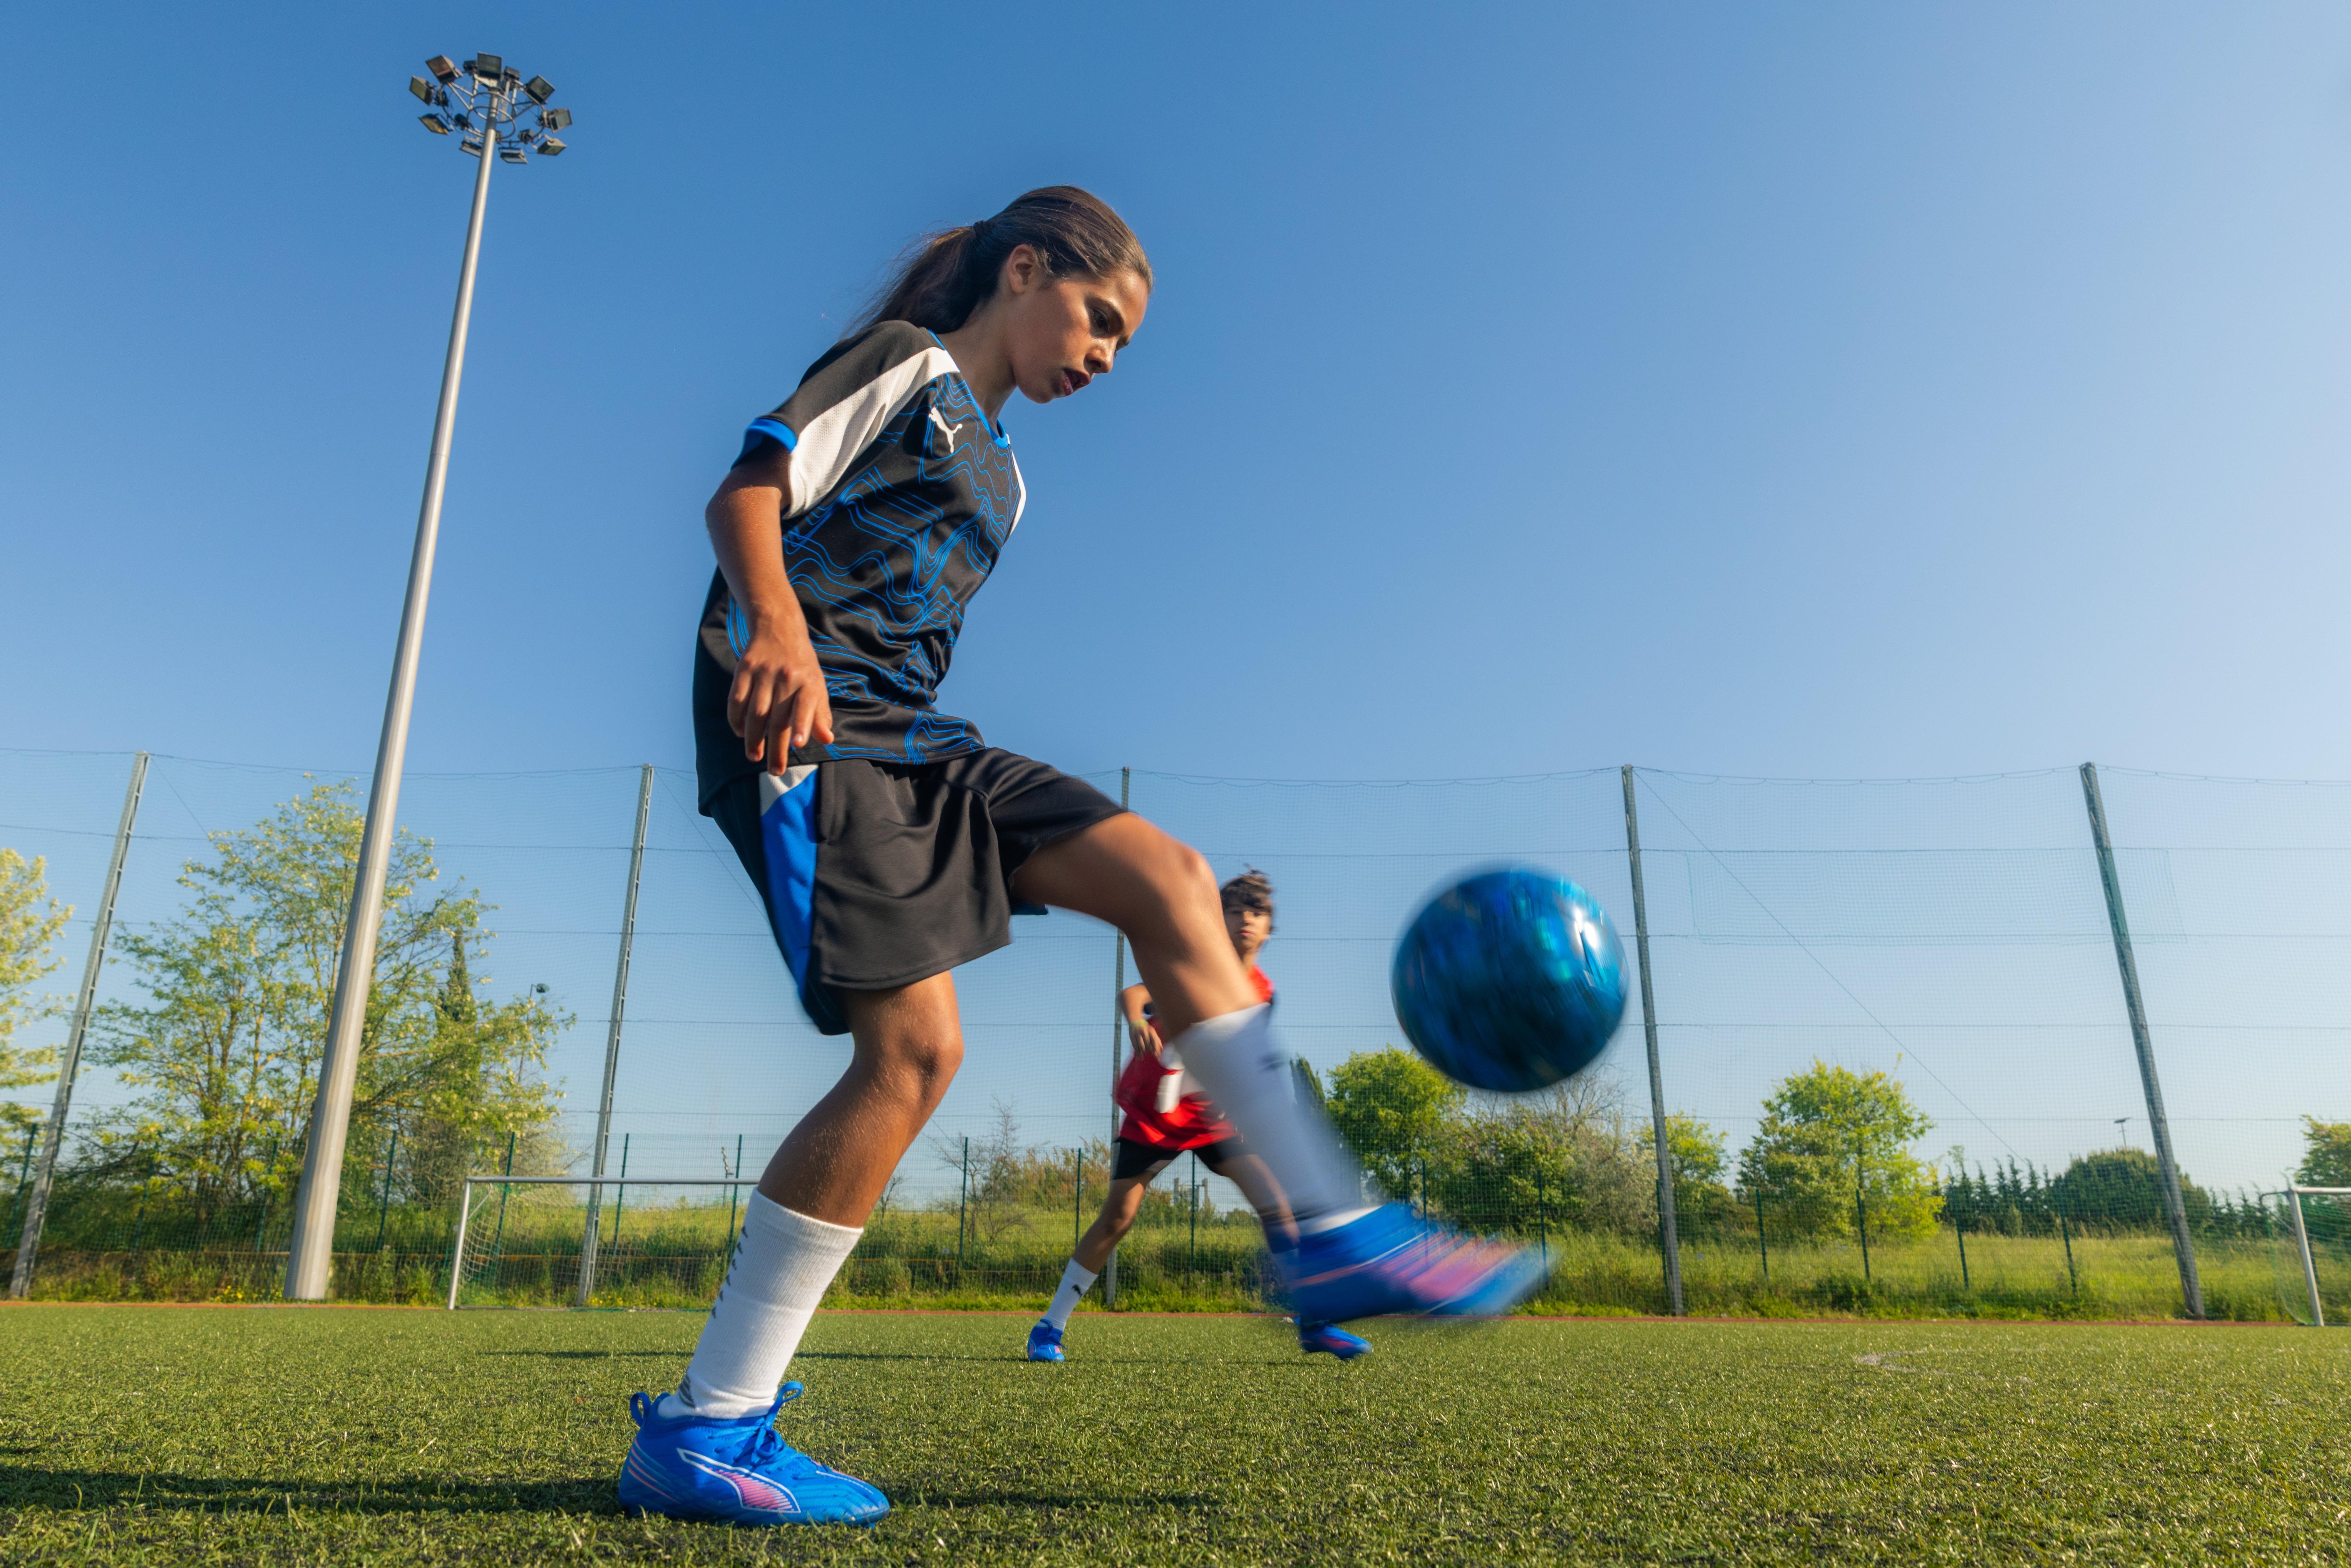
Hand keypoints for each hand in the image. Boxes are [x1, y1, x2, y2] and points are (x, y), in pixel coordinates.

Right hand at [728, 621, 834, 771]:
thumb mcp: (817, 686)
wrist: (779, 630)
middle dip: (775, 748)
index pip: (804, 705)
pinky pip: (736, 699)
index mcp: (808, 682)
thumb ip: (820, 714)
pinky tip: (739, 732)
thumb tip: (827, 740)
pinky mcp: (743, 669)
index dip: (802, 725)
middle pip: (778, 718)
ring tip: (754, 756)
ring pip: (755, 712)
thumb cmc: (802, 667)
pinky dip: (736, 719)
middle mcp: (786, 677)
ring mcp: (763, 673)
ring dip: (753, 738)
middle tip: (775, 770)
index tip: (799, 745)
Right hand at [1127, 1017, 1158, 1057]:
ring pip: (1142, 1047)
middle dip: (1150, 1051)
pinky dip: (1138, 1053)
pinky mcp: (1132, 1036)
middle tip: (1151, 1053)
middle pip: (1148, 1045)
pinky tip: (1141, 1057)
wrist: (1136, 1021)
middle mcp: (1144, 1031)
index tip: (1157, 1056)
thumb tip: (1162, 1049)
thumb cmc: (1146, 1029)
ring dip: (1144, 1051)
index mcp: (1151, 1031)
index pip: (1155, 1041)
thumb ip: (1157, 1041)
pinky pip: (1135, 1046)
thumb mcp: (1153, 1033)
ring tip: (1145, 1051)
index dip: (1156, 1050)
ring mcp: (1137, 1033)